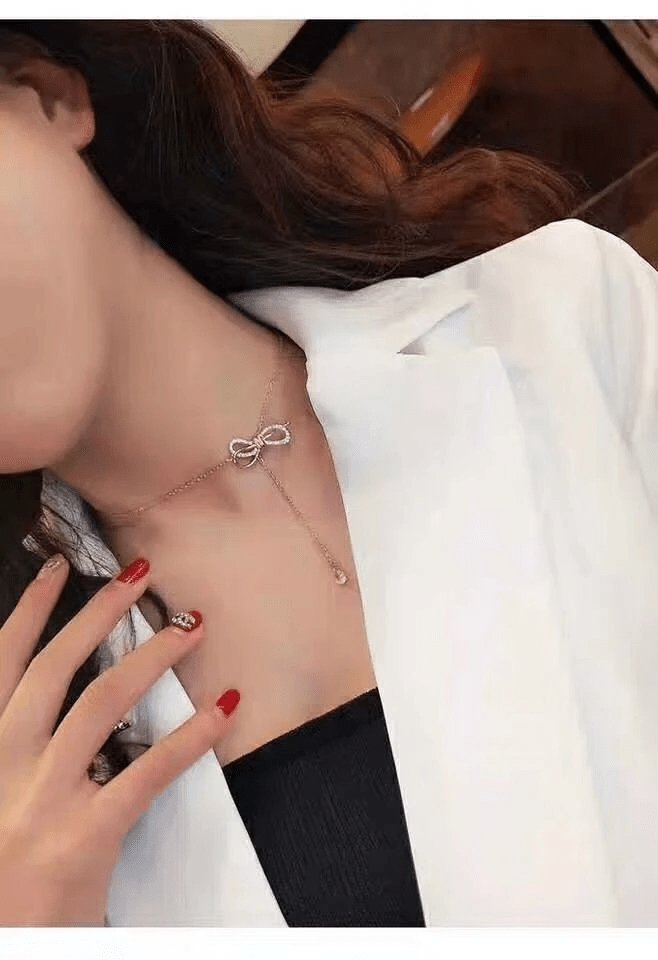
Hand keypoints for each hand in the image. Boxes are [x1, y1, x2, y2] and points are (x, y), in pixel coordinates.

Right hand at [0, 554, 236, 925]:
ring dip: (149, 655)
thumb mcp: (1, 804)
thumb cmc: (6, 887)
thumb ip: (21, 754)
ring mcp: (40, 804)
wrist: (6, 952)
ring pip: (98, 703)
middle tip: (139, 573)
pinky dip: (191, 735)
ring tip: (191, 625)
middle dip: (96, 612)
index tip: (57, 568)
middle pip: (52, 670)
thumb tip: (64, 704)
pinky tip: (223, 708)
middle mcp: (3, 770)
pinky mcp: (81, 840)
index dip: (28, 612)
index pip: (2, 667)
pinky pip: (146, 772)